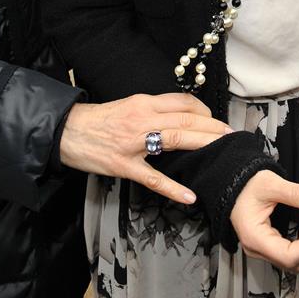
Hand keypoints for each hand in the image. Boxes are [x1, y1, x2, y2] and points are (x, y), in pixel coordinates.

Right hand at [60, 92, 230, 203]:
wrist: (68, 131)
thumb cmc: (100, 119)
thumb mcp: (129, 105)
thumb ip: (154, 109)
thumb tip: (181, 115)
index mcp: (144, 103)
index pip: (182, 102)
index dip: (204, 110)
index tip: (215, 119)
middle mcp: (141, 119)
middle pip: (185, 120)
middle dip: (212, 126)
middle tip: (230, 134)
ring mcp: (133, 144)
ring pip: (175, 140)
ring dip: (202, 144)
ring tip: (220, 149)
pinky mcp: (124, 166)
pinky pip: (153, 178)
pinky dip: (173, 188)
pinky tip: (189, 195)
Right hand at [230, 170, 298, 272]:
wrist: (232, 184)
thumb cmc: (245, 186)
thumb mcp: (271, 184)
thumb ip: (295, 193)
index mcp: (255, 237)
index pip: (289, 256)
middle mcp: (257, 248)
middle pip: (293, 261)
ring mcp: (262, 249)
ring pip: (293, 259)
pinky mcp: (267, 245)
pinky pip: (289, 252)